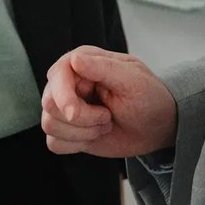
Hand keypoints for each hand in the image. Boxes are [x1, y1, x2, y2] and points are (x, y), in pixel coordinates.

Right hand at [40, 46, 176, 157]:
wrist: (156, 127)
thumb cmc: (149, 98)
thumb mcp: (133, 81)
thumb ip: (104, 68)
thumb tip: (74, 59)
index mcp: (84, 61)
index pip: (57, 76)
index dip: (63, 97)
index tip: (75, 113)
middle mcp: (70, 82)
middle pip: (49, 103)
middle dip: (80, 118)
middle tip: (107, 117)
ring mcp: (65, 107)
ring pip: (49, 124)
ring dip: (82, 132)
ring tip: (105, 123)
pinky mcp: (67, 130)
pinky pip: (54, 142)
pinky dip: (75, 144)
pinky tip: (94, 135)